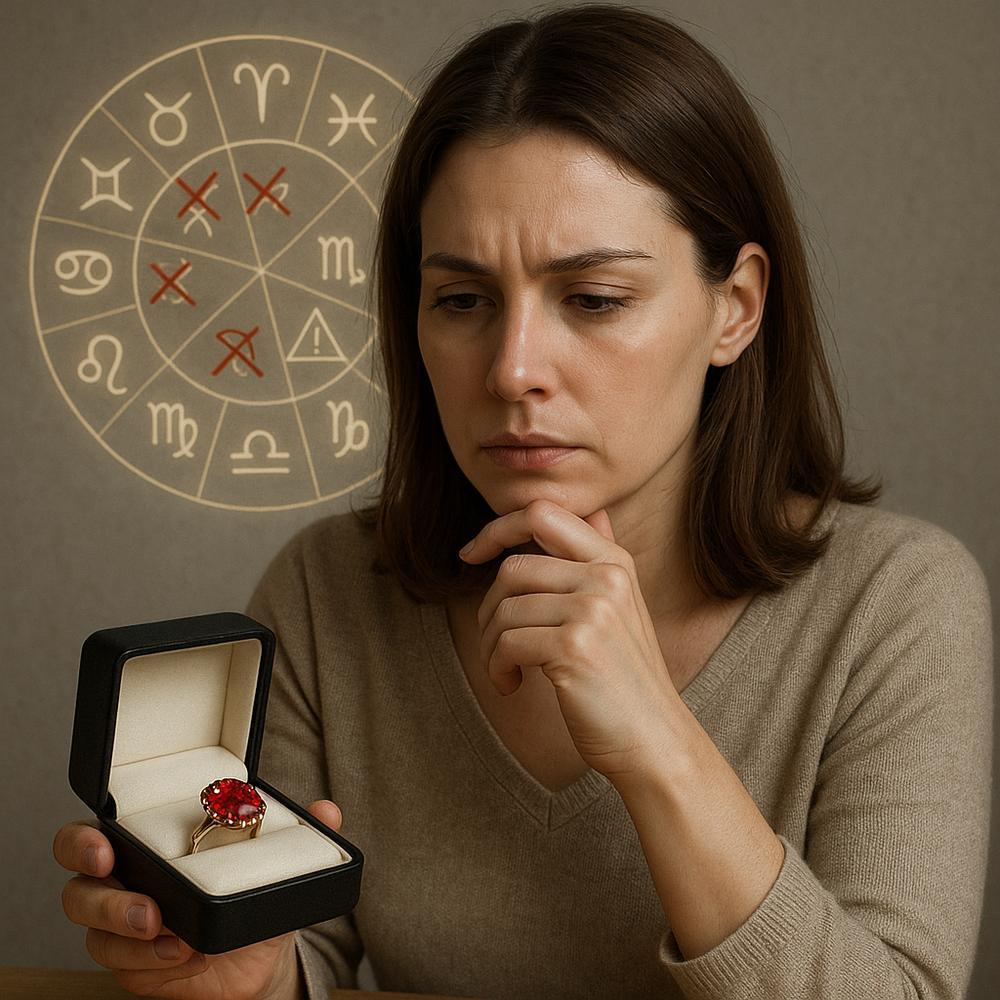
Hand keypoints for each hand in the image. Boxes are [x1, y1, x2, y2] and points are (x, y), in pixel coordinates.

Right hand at [54, 799, 343, 999]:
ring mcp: (124, 931)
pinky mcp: (134, 969)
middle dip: (106, 904)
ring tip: (182, 944)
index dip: (83, 843)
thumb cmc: (250, 893)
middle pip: (79, 893)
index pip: (87, 838)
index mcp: (144, 847)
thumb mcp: (273, 862)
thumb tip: (327, 811)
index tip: (106, 849)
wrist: (261, 956)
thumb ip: (299, 835)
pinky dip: (159, 967)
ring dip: (139, 945)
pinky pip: (127, 972)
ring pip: (98, 938)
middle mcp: (124, 885)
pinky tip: (190, 960)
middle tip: (148, 913)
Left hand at [458, 498, 686, 779]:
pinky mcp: (575, 646)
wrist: (654, 739)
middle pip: (513, 567)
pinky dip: (497, 667)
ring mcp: (593, 610)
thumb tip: (592, 512)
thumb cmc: (625, 677)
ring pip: (504, 607)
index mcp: (614, 561)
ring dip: (491, 644)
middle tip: (498, 642)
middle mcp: (607, 577)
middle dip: (490, 607)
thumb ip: (599, 559)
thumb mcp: (621, 607)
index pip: (542, 513)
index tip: (471, 554)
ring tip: (507, 669)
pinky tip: (512, 684)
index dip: (497, 528)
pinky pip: (506, 642)